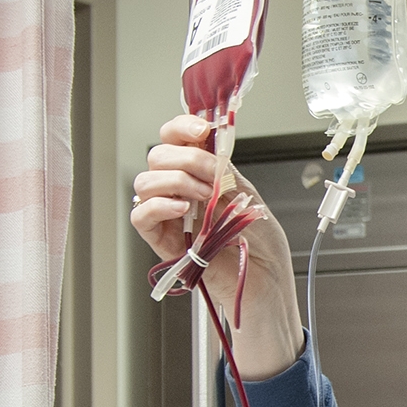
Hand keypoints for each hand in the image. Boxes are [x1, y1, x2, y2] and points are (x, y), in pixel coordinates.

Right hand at [132, 115, 303, 378]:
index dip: (182, 127)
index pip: (174, 138)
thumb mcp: (248, 196)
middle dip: (187, 159)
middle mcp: (180, 190)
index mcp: (201, 174)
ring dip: (176, 182)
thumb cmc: (262, 242)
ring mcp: (169, 215)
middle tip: (213, 178)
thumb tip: (207, 146)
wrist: (266, 279)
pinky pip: (141, 215)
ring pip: (144, 183)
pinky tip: (182, 210)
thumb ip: (223, 171)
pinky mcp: (162, 240)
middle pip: (158, 156)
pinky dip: (158, 206)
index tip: (202, 129)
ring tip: (204, 198)